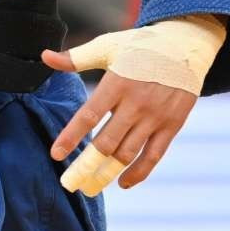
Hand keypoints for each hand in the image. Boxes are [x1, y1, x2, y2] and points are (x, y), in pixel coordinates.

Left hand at [39, 14, 226, 193]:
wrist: (185, 43)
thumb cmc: (140, 45)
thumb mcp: (108, 46)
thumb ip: (76, 58)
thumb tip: (44, 56)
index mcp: (117, 83)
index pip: (89, 115)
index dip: (71, 137)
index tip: (56, 155)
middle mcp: (136, 103)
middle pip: (106, 143)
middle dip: (85, 166)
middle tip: (70, 183)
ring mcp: (155, 116)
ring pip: (127, 153)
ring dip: (107, 173)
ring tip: (90, 187)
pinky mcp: (172, 125)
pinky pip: (153, 156)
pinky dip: (138, 173)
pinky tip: (123, 183)